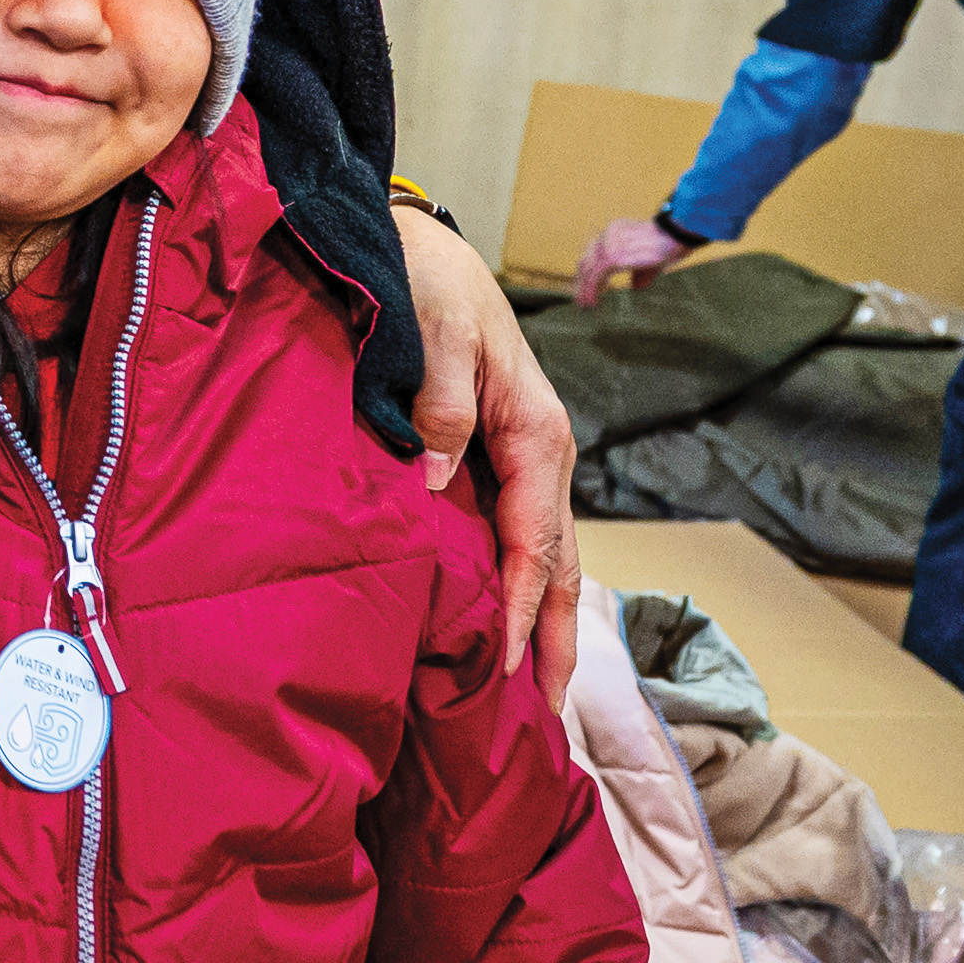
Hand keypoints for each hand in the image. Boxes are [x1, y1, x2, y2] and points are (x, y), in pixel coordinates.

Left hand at [399, 206, 582, 689]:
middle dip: (553, 643)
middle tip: (543, 723)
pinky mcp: (487, 458)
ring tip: (527, 699)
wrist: (407, 239)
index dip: (521, 609)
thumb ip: (445, 404)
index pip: (535, 542)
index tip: (505, 670)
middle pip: (556, 567)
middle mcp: (535, 455)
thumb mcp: (440, 331)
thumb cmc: (426, 280)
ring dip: (537, 625)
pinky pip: (508, 536)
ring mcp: (515, 460)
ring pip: (538, 559)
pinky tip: (493, 627)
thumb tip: (437, 481)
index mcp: (535, 433)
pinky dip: (511, 588)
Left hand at [573, 216, 700, 308]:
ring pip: (589, 269)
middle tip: (580, 299)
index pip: (593, 252)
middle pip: (587, 260)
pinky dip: (592, 290)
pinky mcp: (613, 256)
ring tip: (585, 305)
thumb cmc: (668, 245)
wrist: (675, 237)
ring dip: (585, 289)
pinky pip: (597, 275)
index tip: (584, 286)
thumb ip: (639, 271)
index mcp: (615, 232)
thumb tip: (635, 286)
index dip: (588, 271)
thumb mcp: (650, 260)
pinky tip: (592, 302)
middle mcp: (608, 235)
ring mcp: (609, 244)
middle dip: (582, 281)